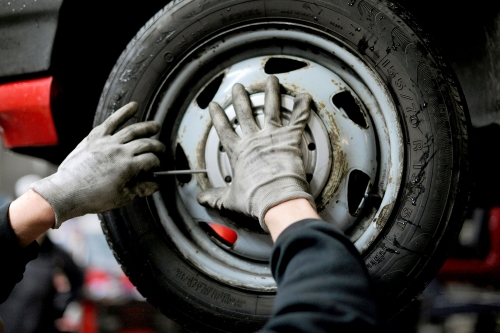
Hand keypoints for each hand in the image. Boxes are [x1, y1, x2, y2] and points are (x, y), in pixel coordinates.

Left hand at [31, 102, 164, 227]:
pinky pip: (112, 121)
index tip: (156, 166)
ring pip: (133, 130)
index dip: (157, 163)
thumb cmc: (92, 197)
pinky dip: (123, 112)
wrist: (66, 191)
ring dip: (147, 127)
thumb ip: (141, 188)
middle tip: (161, 149)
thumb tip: (156, 184)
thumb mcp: (121, 197)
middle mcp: (120, 151)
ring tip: (156, 126)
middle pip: (146, 144)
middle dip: (157, 146)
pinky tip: (134, 107)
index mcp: (128, 167)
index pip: (150, 160)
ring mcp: (107, 142)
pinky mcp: (95, 138)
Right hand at [197, 75, 315, 231]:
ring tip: (271, 80)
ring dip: (271, 92)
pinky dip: (303, 107)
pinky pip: (298, 118)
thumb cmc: (256, 198)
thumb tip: (203, 199)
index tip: (215, 106)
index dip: (218, 116)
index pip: (224, 129)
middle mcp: (254, 139)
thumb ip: (216, 196)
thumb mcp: (231, 198)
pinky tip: (305, 96)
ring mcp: (272, 136)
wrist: (277, 199)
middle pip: (245, 112)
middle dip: (241, 98)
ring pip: (271, 107)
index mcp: (239, 151)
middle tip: (239, 87)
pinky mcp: (290, 138)